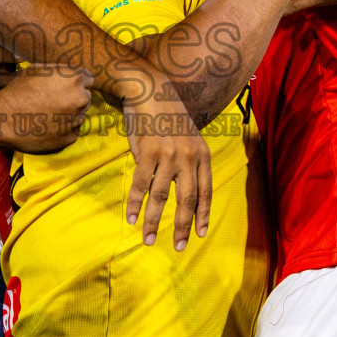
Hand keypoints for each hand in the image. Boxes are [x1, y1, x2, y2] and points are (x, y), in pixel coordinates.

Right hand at [0, 63, 91, 153]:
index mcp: (74, 79)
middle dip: (74, 98)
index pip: (88, 79)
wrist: (5, 118)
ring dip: (69, 114)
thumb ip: (59, 71)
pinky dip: (63, 129)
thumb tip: (69, 72)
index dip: (77, 82)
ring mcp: (76, 119)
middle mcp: (80, 98)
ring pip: (79, 115)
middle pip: (85, 97)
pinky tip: (47, 126)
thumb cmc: (18, 91)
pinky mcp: (70, 137)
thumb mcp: (38, 70)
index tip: (67, 87)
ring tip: (48, 114)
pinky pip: (72, 130)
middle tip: (55, 101)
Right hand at [118, 71, 211, 251]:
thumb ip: (187, 162)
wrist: (150, 89)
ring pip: (161, 198)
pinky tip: (131, 218)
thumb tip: (179, 191)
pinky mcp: (147, 153)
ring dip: (153, 222)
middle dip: (182, 227)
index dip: (203, 215)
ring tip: (149, 240)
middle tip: (179, 247)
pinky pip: (140, 186)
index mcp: (203, 155)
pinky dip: (134, 204)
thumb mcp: (188, 137)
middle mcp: (189, 157)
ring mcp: (168, 156)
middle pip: (187, 201)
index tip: (200, 234)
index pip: (206, 192)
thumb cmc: (167, 115)